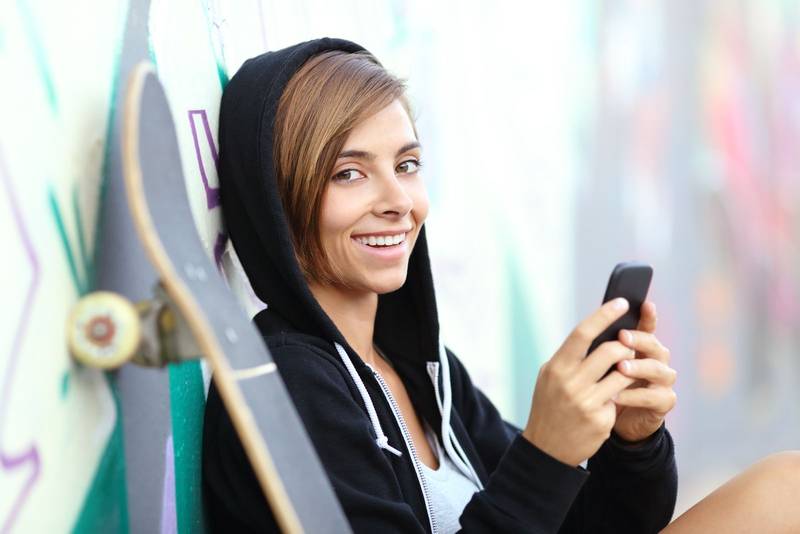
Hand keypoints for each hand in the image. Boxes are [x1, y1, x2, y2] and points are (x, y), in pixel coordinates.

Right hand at [522, 298, 637, 466]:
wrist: (546, 449)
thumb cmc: (549, 406)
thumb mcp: (550, 377)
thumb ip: (569, 357)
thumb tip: (596, 333)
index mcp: (556, 367)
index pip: (582, 333)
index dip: (604, 315)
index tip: (622, 302)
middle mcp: (570, 382)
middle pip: (610, 351)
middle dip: (625, 346)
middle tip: (628, 346)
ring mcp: (586, 402)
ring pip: (623, 374)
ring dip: (629, 369)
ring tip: (625, 370)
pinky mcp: (601, 420)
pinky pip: (620, 397)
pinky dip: (619, 395)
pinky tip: (610, 401)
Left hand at [612, 301, 676, 442]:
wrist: (613, 420)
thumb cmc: (604, 387)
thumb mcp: (599, 365)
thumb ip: (600, 348)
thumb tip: (590, 328)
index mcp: (641, 347)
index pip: (646, 327)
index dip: (648, 316)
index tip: (645, 304)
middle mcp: (656, 360)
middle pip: (654, 345)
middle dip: (639, 340)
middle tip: (622, 337)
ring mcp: (662, 381)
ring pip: (658, 369)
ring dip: (638, 367)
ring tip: (620, 368)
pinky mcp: (663, 402)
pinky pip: (653, 397)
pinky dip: (634, 395)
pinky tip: (616, 395)